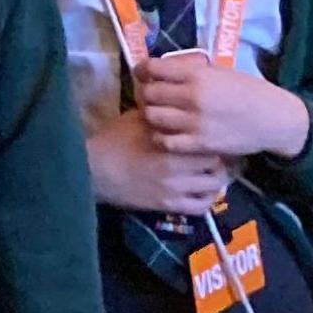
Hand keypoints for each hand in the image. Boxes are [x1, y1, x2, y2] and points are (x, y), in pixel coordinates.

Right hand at [81, 110, 228, 218]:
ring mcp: (174, 187)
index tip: (215, 137)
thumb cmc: (113, 140)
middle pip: (217, 163)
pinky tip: (203, 192)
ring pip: (214, 185)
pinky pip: (200, 207)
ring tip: (211, 174)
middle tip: (217, 157)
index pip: (208, 140)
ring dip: (216, 179)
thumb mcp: (137, 119)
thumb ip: (161, 115)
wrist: (93, 169)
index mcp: (171, 141)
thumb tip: (179, 105)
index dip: (214, 139)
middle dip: (220, 159)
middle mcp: (177, 165)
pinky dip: (207, 199)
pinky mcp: (168, 205)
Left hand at [135, 52, 309, 161]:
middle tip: (150, 96)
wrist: (273, 119)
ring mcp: (195, 122)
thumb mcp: (221, 72)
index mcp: (198, 75)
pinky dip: (161, 137)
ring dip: (150, 115)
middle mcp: (193, 97)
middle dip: (145, 93)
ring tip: (158, 114)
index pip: (153, 68)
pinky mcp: (199, 144)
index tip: (143, 73)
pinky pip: (165, 140)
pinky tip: (168, 133)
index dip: (142, 70)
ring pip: (152, 117)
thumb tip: (164, 69)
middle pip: (148, 94)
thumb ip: (192, 71)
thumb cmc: (249, 92)